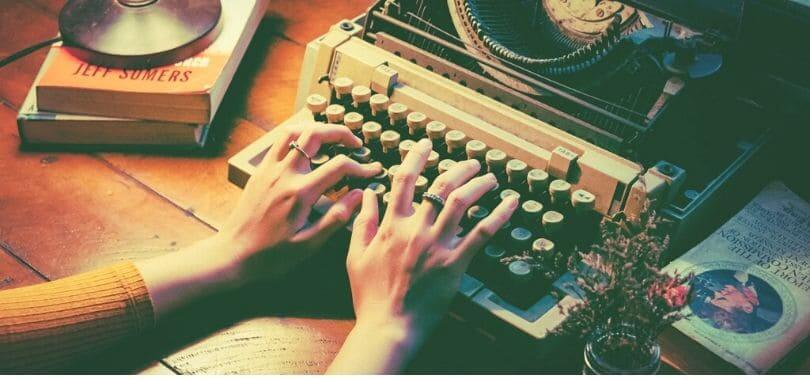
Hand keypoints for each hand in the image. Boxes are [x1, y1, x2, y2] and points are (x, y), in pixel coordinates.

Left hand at [137, 123, 380, 319]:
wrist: (233, 255)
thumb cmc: (270, 255)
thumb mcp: (309, 245)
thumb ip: (336, 217)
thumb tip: (358, 195)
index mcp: (300, 193)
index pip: (339, 166)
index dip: (361, 167)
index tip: (372, 171)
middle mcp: (284, 174)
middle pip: (315, 135)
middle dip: (340, 133)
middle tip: (355, 143)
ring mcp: (269, 169)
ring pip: (294, 131)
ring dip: (316, 129)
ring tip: (331, 138)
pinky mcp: (260, 171)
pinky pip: (279, 142)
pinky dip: (297, 136)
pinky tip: (306, 147)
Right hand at [329, 139, 517, 372]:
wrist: (388, 326)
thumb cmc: (370, 295)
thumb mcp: (355, 255)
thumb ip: (362, 222)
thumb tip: (367, 195)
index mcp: (391, 225)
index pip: (404, 181)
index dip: (416, 157)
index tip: (426, 145)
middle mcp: (415, 229)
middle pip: (440, 186)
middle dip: (459, 168)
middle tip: (472, 161)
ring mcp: (437, 245)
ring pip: (461, 203)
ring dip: (479, 184)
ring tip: (490, 176)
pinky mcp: (455, 264)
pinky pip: (481, 234)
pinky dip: (498, 216)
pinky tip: (510, 203)